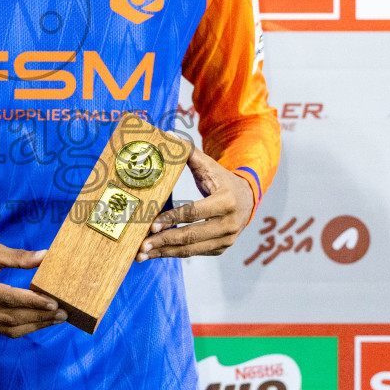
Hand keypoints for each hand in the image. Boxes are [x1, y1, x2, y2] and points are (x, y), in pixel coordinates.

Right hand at [0, 239, 67, 337]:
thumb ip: (17, 256)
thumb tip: (44, 256)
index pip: (6, 297)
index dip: (31, 301)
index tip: (53, 302)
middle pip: (10, 317)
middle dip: (38, 316)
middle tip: (62, 313)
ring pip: (8, 328)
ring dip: (34, 325)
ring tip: (56, 319)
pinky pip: (2, 330)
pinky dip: (23, 327)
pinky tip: (39, 322)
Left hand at [138, 148, 254, 261]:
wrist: (247, 198)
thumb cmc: (220, 180)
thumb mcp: (208, 165)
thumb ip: (188, 152)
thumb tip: (167, 135)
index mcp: (226, 201)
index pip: (194, 212)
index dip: (172, 219)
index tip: (151, 225)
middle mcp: (229, 223)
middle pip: (191, 235)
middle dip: (164, 241)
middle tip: (141, 246)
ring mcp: (226, 239)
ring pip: (192, 249)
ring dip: (165, 253)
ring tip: (142, 254)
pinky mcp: (221, 248)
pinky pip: (195, 253)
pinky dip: (174, 254)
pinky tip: (156, 253)